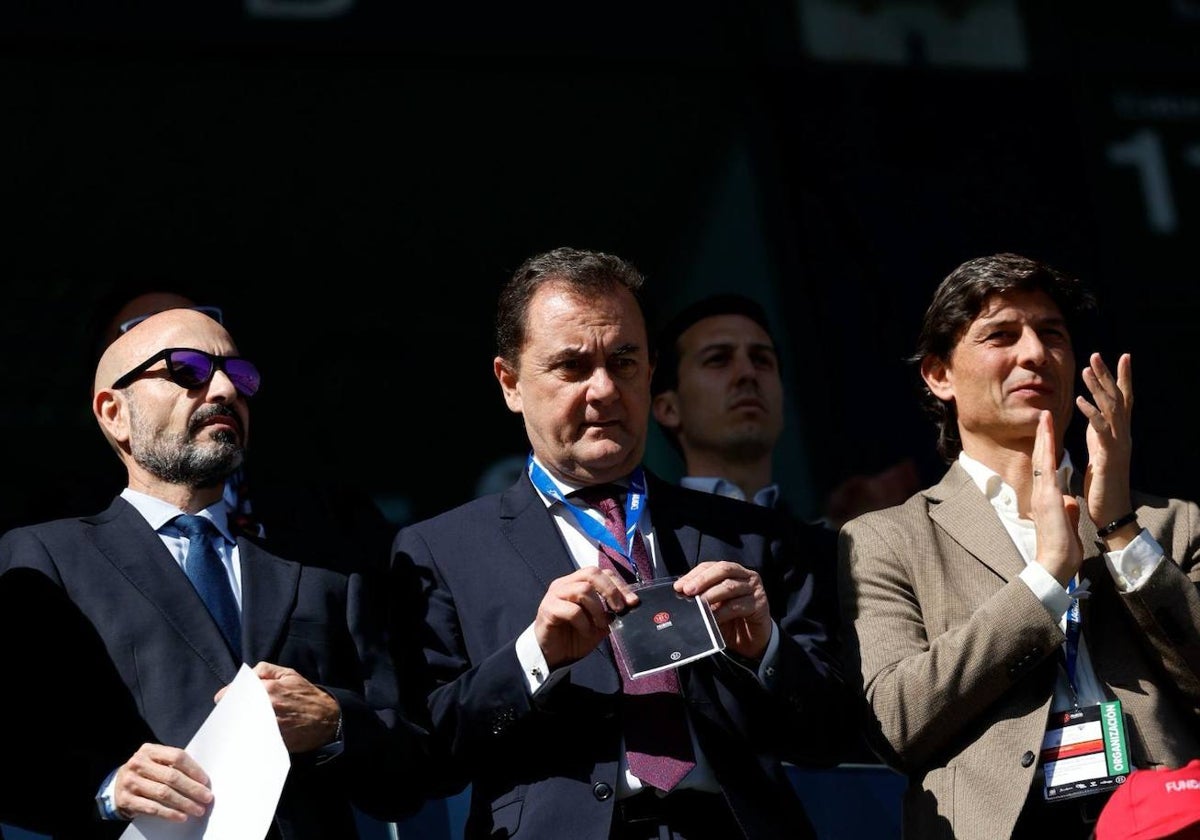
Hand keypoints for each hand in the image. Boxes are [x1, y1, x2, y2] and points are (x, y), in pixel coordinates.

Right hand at [111, 742, 211, 821]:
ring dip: (184, 803)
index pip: (177, 757)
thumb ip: (174, 765)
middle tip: (206, 797)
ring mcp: (131, 782)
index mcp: (149, 750)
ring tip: (197, 809)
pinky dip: (169, 813)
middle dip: (193, 789)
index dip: (194, 769)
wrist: (117, 785)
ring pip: (164, 793)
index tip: (205, 781)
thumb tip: (201, 780)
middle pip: (172, 776)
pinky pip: (152, 808)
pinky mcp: (126, 799)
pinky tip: (181, 816)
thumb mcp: (156, 761)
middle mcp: (138, 764)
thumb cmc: (145, 772)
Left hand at [215, 661, 339, 752]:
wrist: (327, 720)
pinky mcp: (272, 741)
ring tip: (238, 724)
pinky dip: (248, 737)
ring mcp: (269, 726)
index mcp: (268, 689)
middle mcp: (266, 708)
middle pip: (236, 711)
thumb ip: (265, 669)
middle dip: (231, 711)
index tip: (224, 700)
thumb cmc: (306, 695)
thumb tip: (246, 676)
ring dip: (237, 725)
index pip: (234, 693)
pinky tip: (249, 734)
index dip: (227, 696)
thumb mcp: (289, 674)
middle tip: (230, 713)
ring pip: (241, 726)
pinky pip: (253, 739)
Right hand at [533, 566, 637, 668]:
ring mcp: (555, 595)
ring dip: (598, 609)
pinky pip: (572, 610)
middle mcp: (565, 584)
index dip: (619, 585)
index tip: (632, 602)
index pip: (602, 573)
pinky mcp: (548, 609)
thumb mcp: (599, 624)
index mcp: (577, 583)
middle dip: (611, 591)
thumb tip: (629, 605)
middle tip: (619, 609)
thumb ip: (611, 612)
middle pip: (592, 573)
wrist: (552, 656)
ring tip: (600, 624)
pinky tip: (585, 632)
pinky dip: (584, 623)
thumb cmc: (574, 637)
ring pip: (583, 590)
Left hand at [676, 561, 770, 659]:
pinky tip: (712, 618)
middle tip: (688, 591)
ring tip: (699, 604)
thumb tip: (681, 593)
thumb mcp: (714, 605)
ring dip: (711, 595)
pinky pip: (738, 606)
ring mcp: (754, 589)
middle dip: (703, 579)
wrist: (751, 640)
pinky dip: (722, 612)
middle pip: (723, 569)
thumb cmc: (730, 619)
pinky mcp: (760, 604)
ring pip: (730, 586)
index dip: (694, 574)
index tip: (679, 586)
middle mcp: (746, 576)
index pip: (711, 566)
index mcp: (733, 571)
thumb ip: (702, 596)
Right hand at [1031, 410, 1082, 586]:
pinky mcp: (1049, 498)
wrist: (1055, 564)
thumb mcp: (1067, 523)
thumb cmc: (1062, 548)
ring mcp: (1043, 494)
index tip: (1049, 431)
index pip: (1046, 468)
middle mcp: (1042, 493)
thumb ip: (1067, 509)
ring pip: (1042, 459)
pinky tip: (1049, 438)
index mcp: (1047, 498)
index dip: (1047, 448)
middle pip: (1041, 458)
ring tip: (1045, 418)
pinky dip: (1048, 452)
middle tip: (1044, 415)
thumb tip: (1069, 501)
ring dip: (1044, 437)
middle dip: (1043, 436)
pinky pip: (1047, 471)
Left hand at [1076, 352, 1133, 528]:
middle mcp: (1122, 435)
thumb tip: (1096, 421)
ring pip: (1110, 409)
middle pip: (1118, 398)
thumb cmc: (1103, 487)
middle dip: (1108, 375)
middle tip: (1097, 355)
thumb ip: (1099, 436)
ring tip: (1086, 370)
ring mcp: (1118, 445)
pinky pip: (1101, 430)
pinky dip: (1091, 413)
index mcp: (1118, 434)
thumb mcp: (1100, 454)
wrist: (1111, 514)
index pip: (1123, 400)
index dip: (1122, 378)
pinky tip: (1079, 400)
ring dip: (1098, 388)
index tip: (1121, 357)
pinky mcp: (1109, 456)